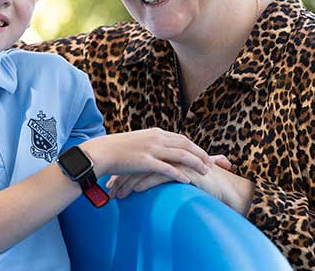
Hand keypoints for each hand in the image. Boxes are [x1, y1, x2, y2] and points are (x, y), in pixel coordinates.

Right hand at [80, 128, 217, 185]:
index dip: (196, 147)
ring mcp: (151, 149)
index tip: (206, 156)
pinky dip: (179, 174)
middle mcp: (156, 138)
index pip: (182, 138)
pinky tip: (187, 181)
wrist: (102, 152)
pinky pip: (167, 168)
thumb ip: (151, 145)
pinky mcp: (145, 161)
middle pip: (186, 144)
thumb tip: (162, 151)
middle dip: (201, 154)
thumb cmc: (118, 150)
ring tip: (206, 172)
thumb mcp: (138, 142)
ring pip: (181, 155)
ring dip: (196, 163)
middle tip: (212, 164)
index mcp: (156, 133)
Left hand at [107, 160, 254, 215]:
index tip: (113, 183)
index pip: (140, 159)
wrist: (226, 189)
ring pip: (146, 170)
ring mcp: (177, 161)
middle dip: (123, 177)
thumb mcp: (182, 177)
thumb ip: (168, 174)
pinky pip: (159, 176)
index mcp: (168, 151)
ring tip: (118, 195)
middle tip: (110, 190)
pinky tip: (134, 192)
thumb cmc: (203, 184)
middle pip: (139, 163)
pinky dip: (145, 183)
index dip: (125, 171)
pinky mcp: (183, 171)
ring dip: (130, 183)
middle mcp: (170, 153)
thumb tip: (151, 180)